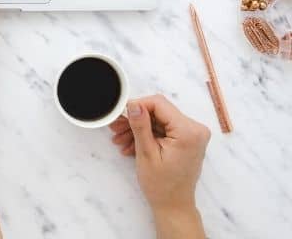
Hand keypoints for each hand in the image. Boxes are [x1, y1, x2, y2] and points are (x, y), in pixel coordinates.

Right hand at [109, 95, 209, 237]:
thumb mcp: (146, 153)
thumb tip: (133, 104)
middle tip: (115, 128)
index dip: (137, 106)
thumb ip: (140, 126)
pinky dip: (147, 135)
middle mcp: (195, 129)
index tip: (120, 115)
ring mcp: (192, 134)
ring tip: (119, 140)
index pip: (159, 104)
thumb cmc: (161, 185)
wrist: (173, 206)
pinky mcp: (186, 139)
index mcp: (188, 131)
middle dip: (135, 120)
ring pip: (158, 120)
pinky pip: (163, 129)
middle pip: (158, 112)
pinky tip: (130, 145)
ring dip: (138, 129)